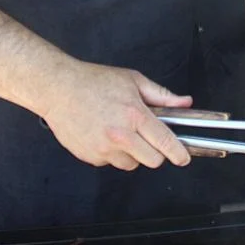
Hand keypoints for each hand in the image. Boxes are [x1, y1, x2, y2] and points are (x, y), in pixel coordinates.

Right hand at [40, 61, 192, 169]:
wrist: (59, 89)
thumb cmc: (94, 81)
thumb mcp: (133, 80)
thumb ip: (161, 96)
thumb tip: (184, 103)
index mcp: (134, 115)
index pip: (164, 142)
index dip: (178, 153)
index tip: (183, 158)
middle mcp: (120, 135)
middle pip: (152, 161)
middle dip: (155, 152)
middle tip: (149, 138)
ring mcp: (104, 149)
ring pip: (131, 164)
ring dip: (133, 153)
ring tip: (122, 132)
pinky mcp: (90, 157)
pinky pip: (110, 162)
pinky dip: (113, 153)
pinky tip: (105, 135)